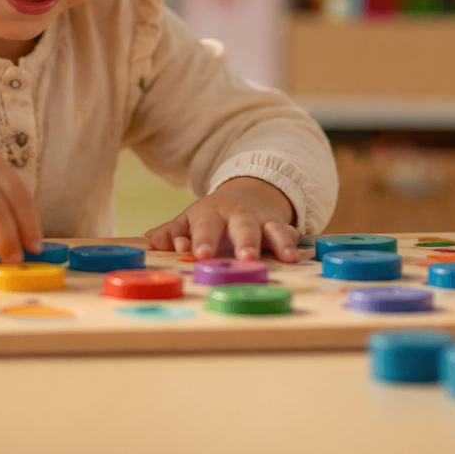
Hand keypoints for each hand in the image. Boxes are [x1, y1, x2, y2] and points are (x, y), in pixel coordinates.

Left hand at [144, 177, 300, 262]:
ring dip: (280, 243)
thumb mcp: (188, 220)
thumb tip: (152, 242)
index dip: (203, 240)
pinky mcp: (281, 227)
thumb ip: (171, 232)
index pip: (205, 226)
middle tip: (246, 258)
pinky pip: (291, 233)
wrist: (245, 195)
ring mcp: (262, 220)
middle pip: (243, 227)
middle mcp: (239, 215)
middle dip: (245, 242)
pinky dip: (296, 242)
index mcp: (211, 214)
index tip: (201, 255)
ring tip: (287, 258)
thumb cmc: (210, 217)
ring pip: (273, 229)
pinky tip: (302, 254)